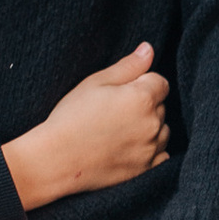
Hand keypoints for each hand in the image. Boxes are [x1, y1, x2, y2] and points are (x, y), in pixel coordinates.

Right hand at [3, 47, 170, 211]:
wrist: (56, 161)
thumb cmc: (72, 117)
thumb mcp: (96, 82)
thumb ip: (128, 66)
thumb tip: (149, 49)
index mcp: (142, 98)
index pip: (159, 82)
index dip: (141, 83)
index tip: (120, 93)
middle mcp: (153, 124)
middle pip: (161, 106)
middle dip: (145, 105)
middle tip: (113, 112)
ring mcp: (151, 149)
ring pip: (162, 131)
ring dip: (149, 128)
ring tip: (118, 131)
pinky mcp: (146, 170)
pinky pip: (161, 156)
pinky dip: (151, 151)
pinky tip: (128, 149)